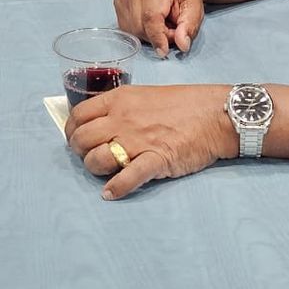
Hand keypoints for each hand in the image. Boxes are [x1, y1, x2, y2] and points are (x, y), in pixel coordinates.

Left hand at [66, 85, 234, 199]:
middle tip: (91, 157)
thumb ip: (121, 109)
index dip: (72, 131)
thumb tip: (100, 125)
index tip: (77, 140)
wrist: (216, 114)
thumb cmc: (184, 104)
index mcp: (119, 100)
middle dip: (80, 152)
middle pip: (82, 140)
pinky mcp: (155, 160)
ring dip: (96, 170)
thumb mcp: (144, 95)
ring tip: (105, 173)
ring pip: (97, 160)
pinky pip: (127, 178)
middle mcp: (123, 119)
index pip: (78, 116)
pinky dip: (116, 189)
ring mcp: (138, 140)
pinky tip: (111, 193)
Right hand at [114, 0, 204, 55]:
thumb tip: (182, 44)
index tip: (163, 50)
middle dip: (157, 36)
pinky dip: (139, 31)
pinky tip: (150, 22)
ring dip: (148, 35)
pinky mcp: (118, 3)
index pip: (150, 16)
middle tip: (172, 30)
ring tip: (162, 24)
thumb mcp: (195, 9)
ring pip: (132, 29)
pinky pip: (126, 28)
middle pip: (140, 25)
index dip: (157, 36)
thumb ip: (189, 27)